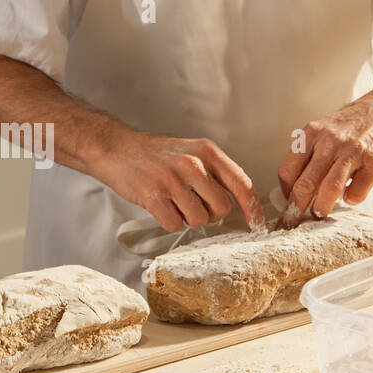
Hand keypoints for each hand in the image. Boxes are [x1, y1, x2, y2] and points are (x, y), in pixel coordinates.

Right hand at [95, 130, 264, 233]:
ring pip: (199, 220)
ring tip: (173, 202)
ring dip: (186, 218)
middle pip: (222, 208)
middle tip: (193, 205)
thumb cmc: (155, 154)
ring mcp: (172, 180)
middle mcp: (193, 164)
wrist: (116, 148)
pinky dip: (168, 221)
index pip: (241, 184)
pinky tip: (160, 206)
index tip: (256, 223)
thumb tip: (240, 201)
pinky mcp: (153, 196)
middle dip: (210, 214)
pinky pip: (173, 224)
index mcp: (207, 152)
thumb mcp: (191, 151)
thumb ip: (215, 172)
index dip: (252, 208)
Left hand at [277, 89, 372, 226]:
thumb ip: (311, 154)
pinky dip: (351, 200)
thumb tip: (293, 188)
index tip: (288, 204)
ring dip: (322, 207)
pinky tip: (351, 195)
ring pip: (328, 190)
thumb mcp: (326, 130)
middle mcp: (330, 141)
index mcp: (312, 133)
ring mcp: (354, 151)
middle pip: (305, 184)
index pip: (287, 171)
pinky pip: (356, 192)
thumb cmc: (357, 123)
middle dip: (296, 209)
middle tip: (295, 222)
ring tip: (321, 213)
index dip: (285, 193)